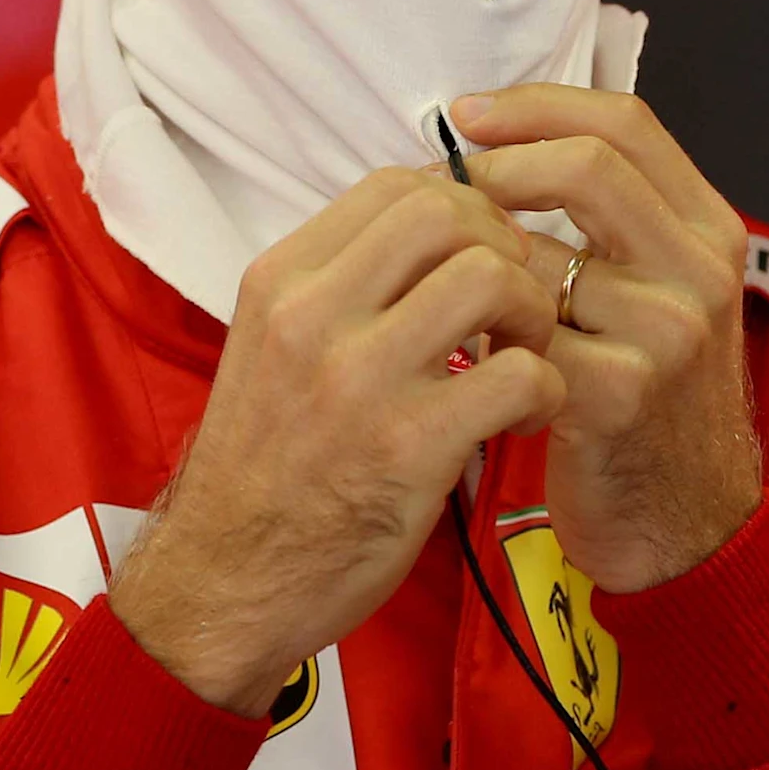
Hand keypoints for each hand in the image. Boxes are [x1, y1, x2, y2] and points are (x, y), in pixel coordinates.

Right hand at [113, 168, 565, 714]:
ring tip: (524, 357)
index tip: (481, 257)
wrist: (221, 585)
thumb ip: (342, 287)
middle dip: (506, 248)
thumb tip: (437, 230)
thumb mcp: (272, 348)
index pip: (396, 184)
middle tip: (513, 306)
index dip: (466, 207)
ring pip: (492, 278)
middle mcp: (312, 316)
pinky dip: (547, 390)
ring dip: (535, 314)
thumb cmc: (266, 467)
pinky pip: (520, 375)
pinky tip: (526, 417)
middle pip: (448, 212)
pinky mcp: (408, 447)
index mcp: (281, 281)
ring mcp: (359, 380)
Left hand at [451, 86, 762, 592]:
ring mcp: (669, 333)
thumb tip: (493, 143)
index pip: (625, 123)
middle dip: (497, 168)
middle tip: (440, 191)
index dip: (537, 106)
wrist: (683, 517)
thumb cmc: (649, 394)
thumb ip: (610, 222)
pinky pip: (522, 338)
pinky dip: (480, 341)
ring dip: (476, 268)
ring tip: (446, 290)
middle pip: (590, 166)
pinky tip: (466, 358)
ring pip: (540, 257)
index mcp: (709, 228)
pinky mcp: (623, 396)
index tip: (465, 115)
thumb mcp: (658, 290)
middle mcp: (702, 270)